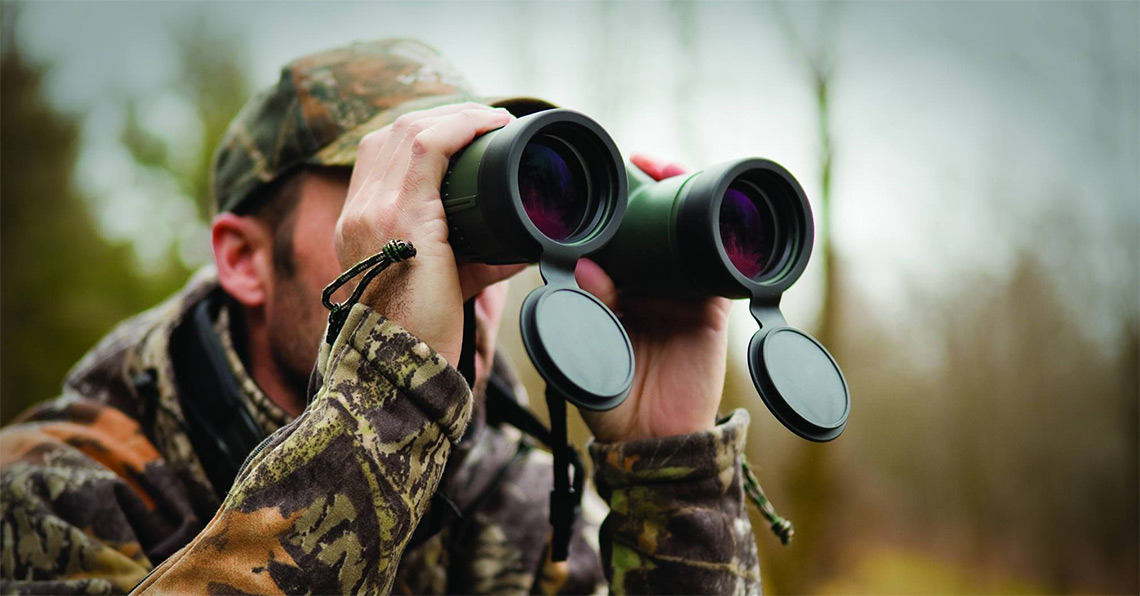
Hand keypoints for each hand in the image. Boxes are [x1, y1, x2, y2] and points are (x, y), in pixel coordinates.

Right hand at [335, 103, 525, 366]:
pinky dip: (460, 127)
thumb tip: (525, 239)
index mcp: (357, 226)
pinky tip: (488, 123)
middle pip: (390, 135)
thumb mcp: (447, 283)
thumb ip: (478, 255)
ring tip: (491, 118)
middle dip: (440, 117)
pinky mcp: (402, 216)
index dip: (420, 133)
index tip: (460, 134)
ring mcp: (373, 210)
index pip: (377, 155)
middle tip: (483, 121)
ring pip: (409, 131)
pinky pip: (427, 148)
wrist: (402, 367)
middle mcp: (356, 212)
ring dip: (455, 116)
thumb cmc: (425, 334)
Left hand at [577, 154, 731, 442]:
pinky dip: (722, 240)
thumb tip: (586, 264)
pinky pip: (721, 266)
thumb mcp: (587, 353)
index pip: (610, 240)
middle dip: (647, 190)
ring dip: (682, 200)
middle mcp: (645, 285)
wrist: (653, 441)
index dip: (608, 208)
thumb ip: (589, 310)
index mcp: (610, 291)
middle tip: (642, 162)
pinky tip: (718, 212)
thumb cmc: (610, 399)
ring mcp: (680, 293)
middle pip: (648, 227)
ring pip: (683, 235)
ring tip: (670, 170)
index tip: (600, 180)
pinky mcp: (712, 307)